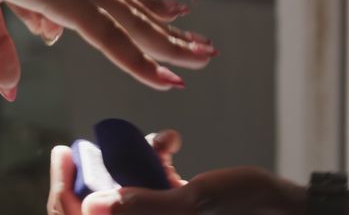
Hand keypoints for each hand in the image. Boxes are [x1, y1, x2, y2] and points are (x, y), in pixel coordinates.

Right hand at [0, 0, 216, 99]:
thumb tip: (10, 87)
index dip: (145, 5)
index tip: (174, 14)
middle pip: (133, 8)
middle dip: (170, 31)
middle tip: (203, 47)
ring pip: (134, 26)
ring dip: (171, 47)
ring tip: (206, 58)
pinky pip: (111, 38)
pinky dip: (139, 61)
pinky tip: (164, 79)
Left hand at [49, 129, 304, 214]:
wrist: (285, 207)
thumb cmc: (244, 207)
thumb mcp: (191, 203)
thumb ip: (141, 205)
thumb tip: (89, 205)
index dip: (64, 192)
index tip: (63, 153)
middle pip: (95, 207)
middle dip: (96, 173)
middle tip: (89, 144)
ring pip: (121, 190)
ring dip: (131, 161)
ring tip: (155, 142)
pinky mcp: (171, 206)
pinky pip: (147, 183)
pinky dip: (156, 159)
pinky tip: (172, 142)